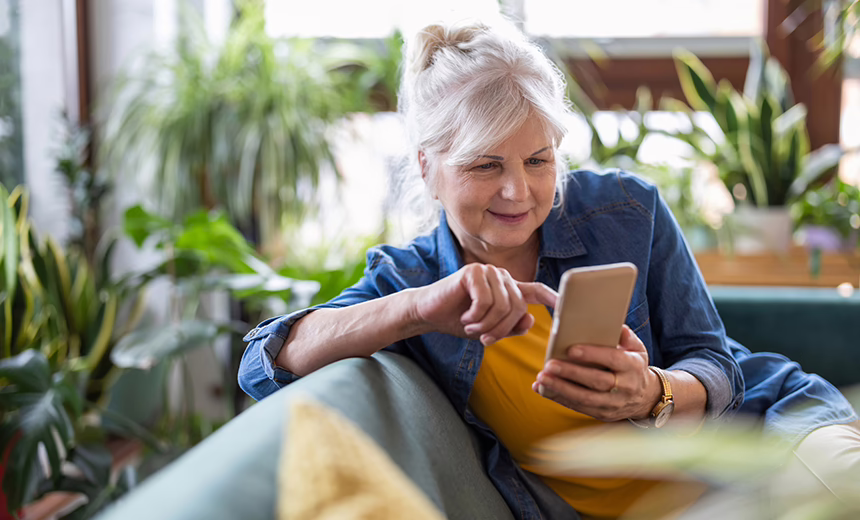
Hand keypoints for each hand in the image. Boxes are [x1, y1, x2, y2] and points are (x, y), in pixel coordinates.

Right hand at [410, 263, 556, 344]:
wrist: (428, 313)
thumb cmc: (459, 320)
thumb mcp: (488, 329)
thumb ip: (510, 327)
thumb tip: (530, 321)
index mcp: (508, 288)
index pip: (536, 291)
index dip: (553, 299)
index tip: (565, 310)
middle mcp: (501, 276)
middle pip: (518, 307)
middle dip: (502, 329)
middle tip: (485, 340)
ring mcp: (488, 272)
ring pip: (502, 305)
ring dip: (486, 325)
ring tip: (471, 327)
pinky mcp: (473, 272)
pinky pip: (486, 301)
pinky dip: (475, 316)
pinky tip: (464, 317)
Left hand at [532, 325, 660, 421]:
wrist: (646, 398)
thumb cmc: (633, 366)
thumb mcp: (636, 348)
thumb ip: (624, 335)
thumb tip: (612, 324)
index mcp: (633, 367)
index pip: (613, 359)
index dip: (592, 355)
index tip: (571, 350)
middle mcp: (625, 387)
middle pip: (596, 381)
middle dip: (571, 373)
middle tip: (549, 365)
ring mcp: (614, 404)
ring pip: (585, 398)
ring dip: (561, 389)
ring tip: (542, 378)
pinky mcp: (602, 414)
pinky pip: (578, 407)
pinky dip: (559, 398)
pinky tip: (543, 389)